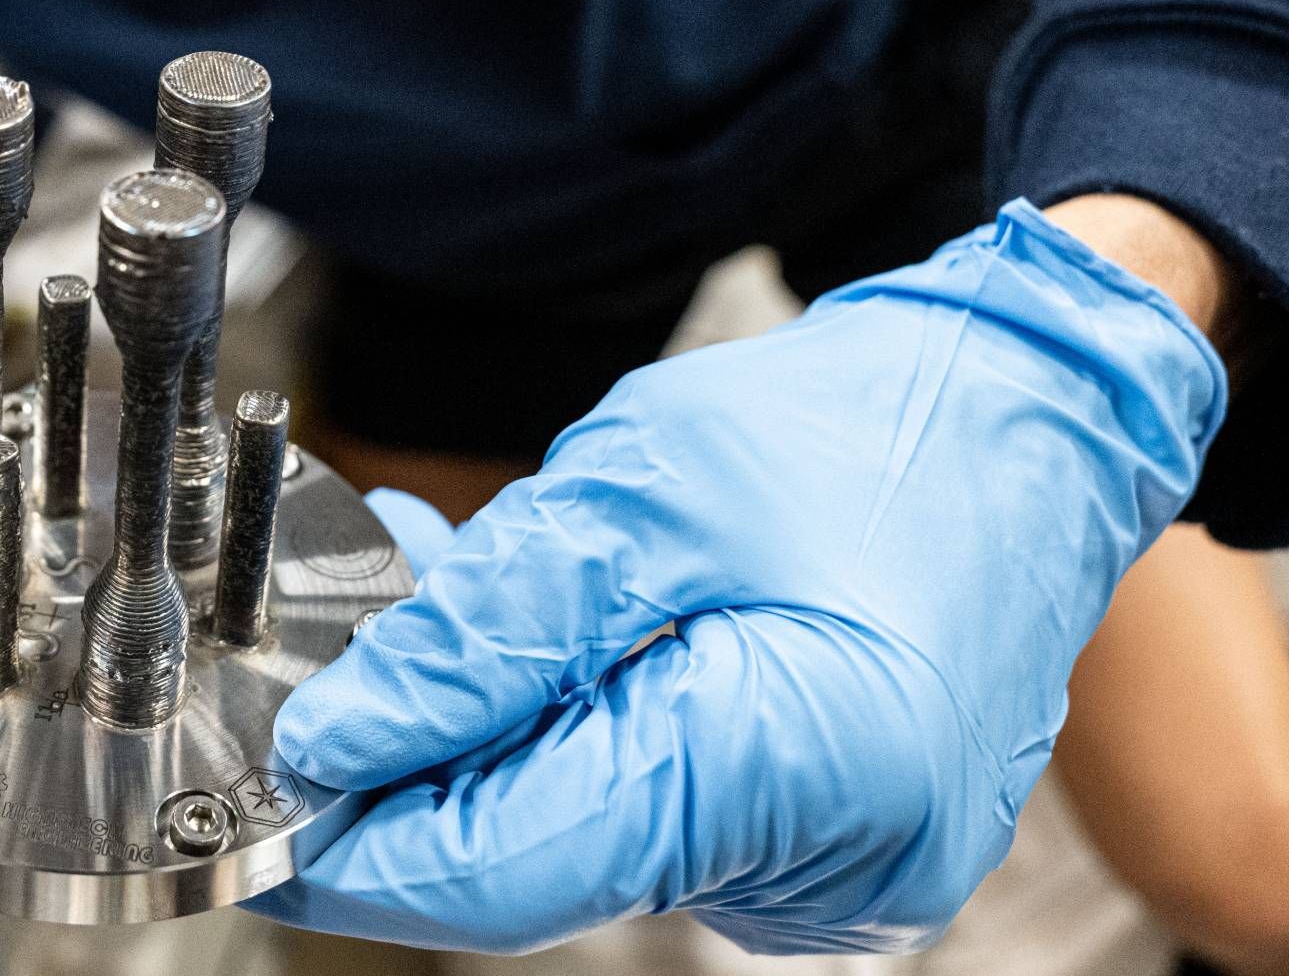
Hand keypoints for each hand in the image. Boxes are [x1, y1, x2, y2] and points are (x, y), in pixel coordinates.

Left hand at [253, 200, 1226, 954]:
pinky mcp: (839, 852)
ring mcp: (846, 874)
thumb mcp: (636, 495)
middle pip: (545, 861)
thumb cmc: (868, 427)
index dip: (363, 840)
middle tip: (341, 664)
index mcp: (798, 769)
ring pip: (594, 838)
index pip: (511, 864)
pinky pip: (661, 815)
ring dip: (506, 738)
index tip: (257, 797)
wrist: (1031, 413)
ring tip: (472, 600)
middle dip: (426, 770)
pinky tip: (571, 637)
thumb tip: (343, 745)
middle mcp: (836, 864)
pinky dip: (589, 734)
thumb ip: (480, 639)